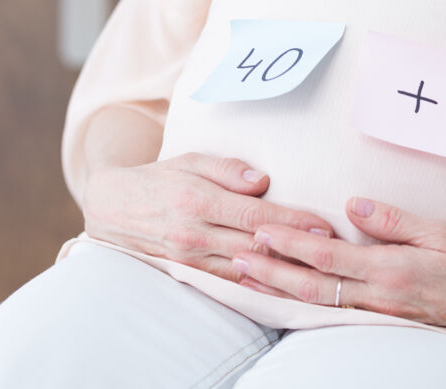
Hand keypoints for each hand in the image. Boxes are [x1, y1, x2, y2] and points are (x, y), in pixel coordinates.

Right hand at [82, 152, 332, 281]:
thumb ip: (227, 170)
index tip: (323, 225)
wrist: (112, 207)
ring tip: (315, 270)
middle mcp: (194, 232)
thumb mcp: (189, 160)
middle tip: (333, 250)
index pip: (255, 214)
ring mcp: (189, 257)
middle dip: (296, 249)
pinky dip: (256, 284)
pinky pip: (227, 282)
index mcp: (198, 199)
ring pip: (244, 269)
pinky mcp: (186, 272)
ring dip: (282, 271)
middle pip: (255, 245)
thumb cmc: (158, 178)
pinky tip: (281, 286)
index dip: (292, 221)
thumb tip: (263, 181)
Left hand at [232, 197, 445, 342]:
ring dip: (278, 290)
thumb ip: (394, 220)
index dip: (292, 243)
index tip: (261, 229)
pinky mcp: (380, 318)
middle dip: (270, 271)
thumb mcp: (441, 232)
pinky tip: (282, 295)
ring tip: (246, 277)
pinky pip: (331, 312)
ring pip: (315, 305)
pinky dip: (300, 304)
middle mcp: (377, 294)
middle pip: (311, 286)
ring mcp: (377, 311)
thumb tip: (354, 205)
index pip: (328, 256)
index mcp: (390, 268)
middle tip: (235, 256)